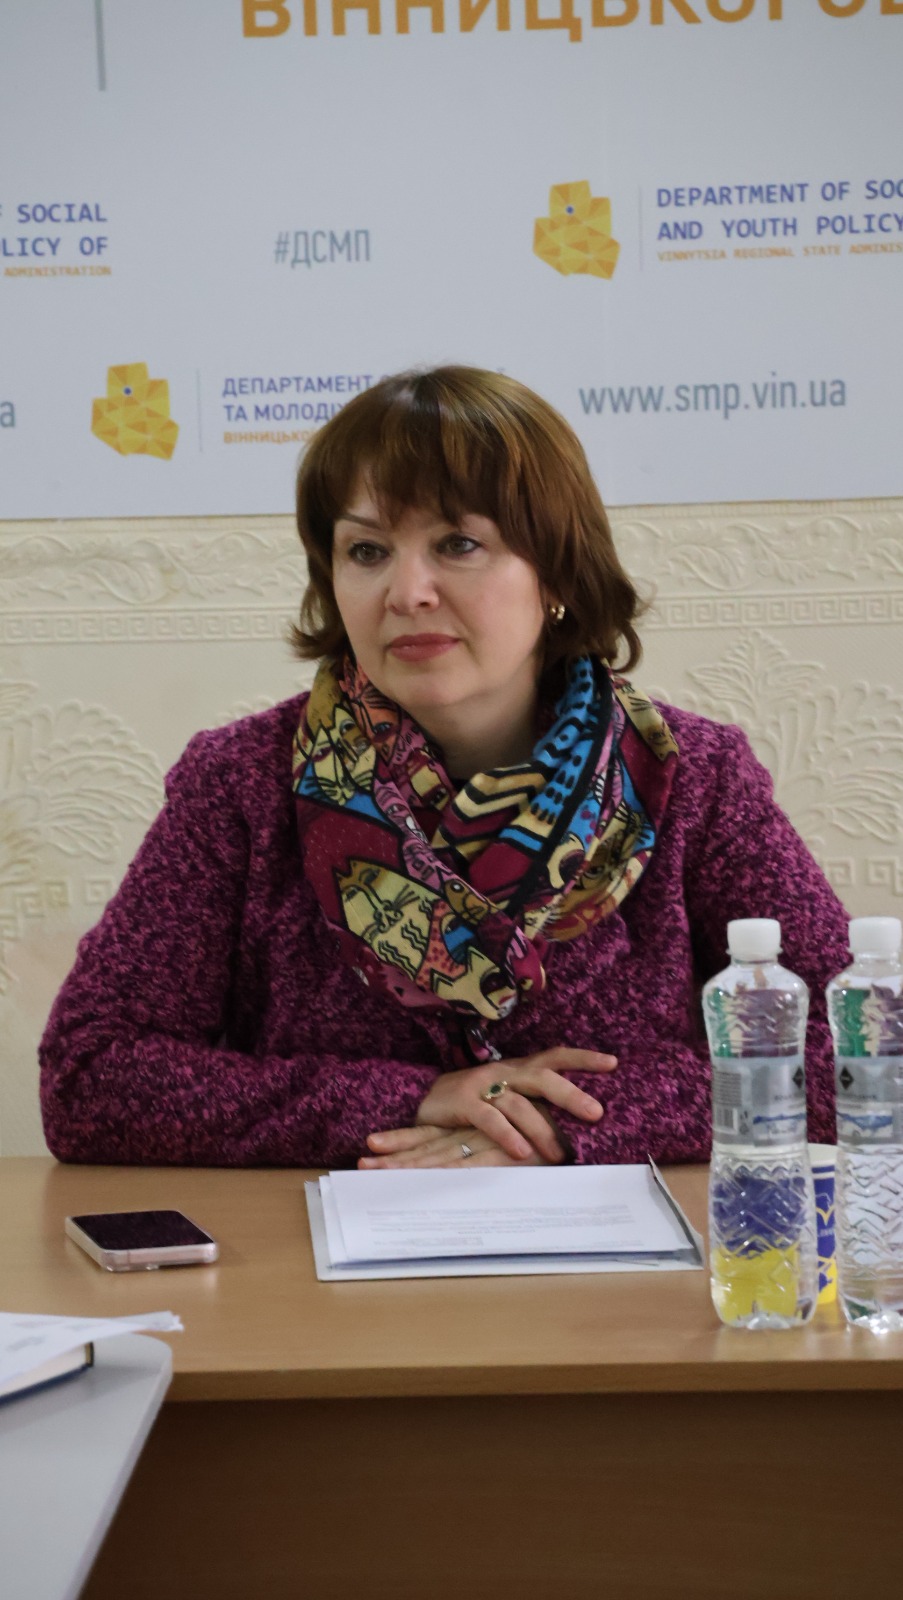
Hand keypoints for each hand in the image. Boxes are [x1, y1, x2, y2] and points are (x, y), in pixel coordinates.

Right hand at [375, 1048, 616, 1163]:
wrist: (423, 1098)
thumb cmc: (475, 1101)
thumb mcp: (507, 1096)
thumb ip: (535, 1103)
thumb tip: (576, 1123)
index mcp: (519, 1068)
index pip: (554, 1056)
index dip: (582, 1059)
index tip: (613, 1064)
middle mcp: (504, 1072)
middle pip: (543, 1077)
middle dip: (571, 1094)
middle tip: (596, 1113)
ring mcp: (483, 1085)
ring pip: (519, 1104)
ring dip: (542, 1129)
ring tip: (561, 1153)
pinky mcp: (463, 1103)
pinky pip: (489, 1119)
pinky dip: (507, 1136)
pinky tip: (521, 1153)